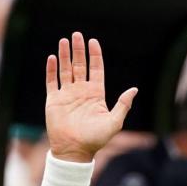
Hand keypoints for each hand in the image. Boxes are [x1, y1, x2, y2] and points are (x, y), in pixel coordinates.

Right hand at [45, 32, 136, 162]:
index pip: (96, 69)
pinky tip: (53, 57)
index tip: (93, 41)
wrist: (75, 150)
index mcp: (96, 94)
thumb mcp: (114, 122)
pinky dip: (51, 69)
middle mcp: (81, 91)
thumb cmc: (96, 139)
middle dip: (78, 50)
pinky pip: (52, 81)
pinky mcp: (53, 100)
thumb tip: (134, 89)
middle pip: (80, 65)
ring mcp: (67, 95)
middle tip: (77, 35)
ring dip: (65, 55)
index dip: (95, 55)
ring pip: (65, 70)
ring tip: (64, 40)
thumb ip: (123, 105)